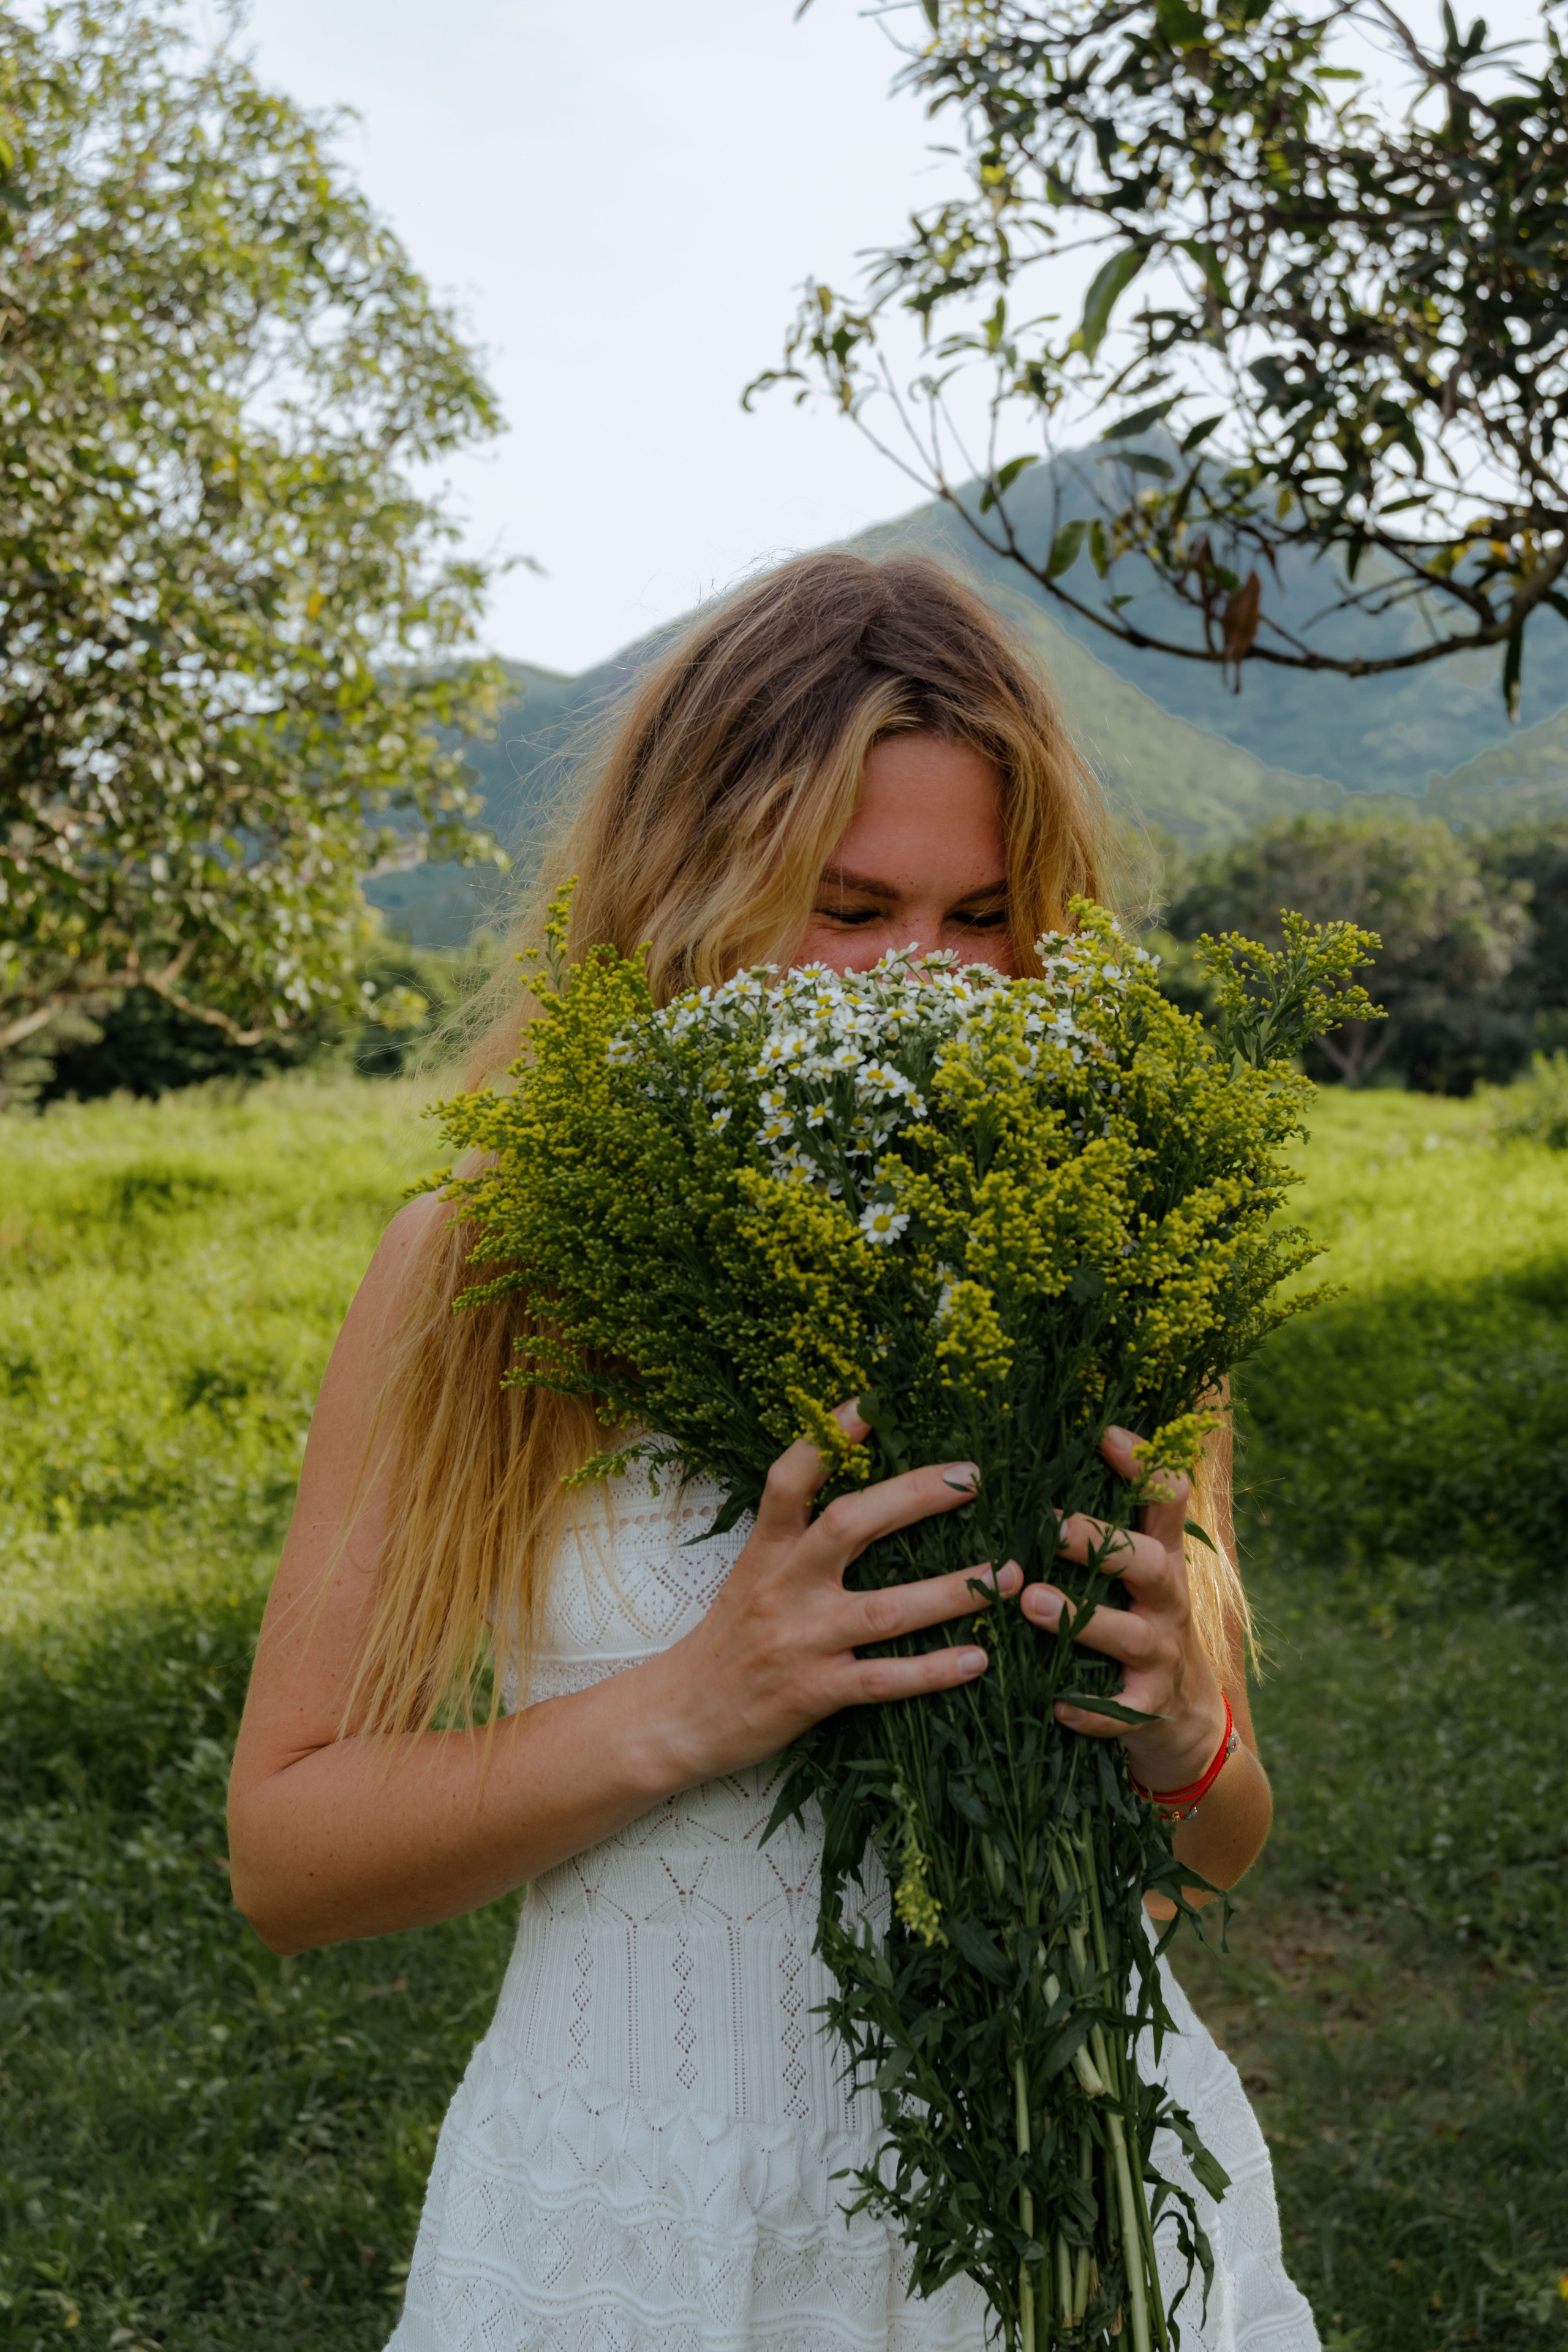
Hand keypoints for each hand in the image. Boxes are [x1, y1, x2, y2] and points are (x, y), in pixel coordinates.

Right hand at [649, 1404, 1020, 1788]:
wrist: (678, 1718)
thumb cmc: (727, 1641)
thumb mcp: (751, 1575)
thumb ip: (796, 1539)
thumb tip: (866, 1495)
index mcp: (766, 1551)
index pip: (789, 1480)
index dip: (827, 1438)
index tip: (873, 1401)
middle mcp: (784, 1587)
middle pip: (849, 1526)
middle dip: (916, 1497)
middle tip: (974, 1477)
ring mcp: (800, 1641)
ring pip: (886, 1609)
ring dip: (954, 1591)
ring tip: (1010, 1576)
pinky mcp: (813, 1693)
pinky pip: (884, 1680)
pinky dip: (933, 1671)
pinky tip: (978, 1660)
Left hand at [1018, 1423, 1225, 1792]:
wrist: (1182, 1716)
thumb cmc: (1134, 1621)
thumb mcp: (1131, 1572)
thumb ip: (1101, 1527)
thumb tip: (1035, 1462)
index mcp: (1160, 1556)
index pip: (1167, 1500)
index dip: (1144, 1466)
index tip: (1105, 1434)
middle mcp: (1167, 1599)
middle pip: (1148, 1561)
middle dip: (1099, 1541)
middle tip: (1047, 1523)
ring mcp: (1162, 1654)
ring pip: (1131, 1633)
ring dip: (1081, 1617)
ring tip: (1031, 1602)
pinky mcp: (1149, 1706)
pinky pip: (1122, 1709)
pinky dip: (1091, 1708)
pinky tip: (1056, 1704)